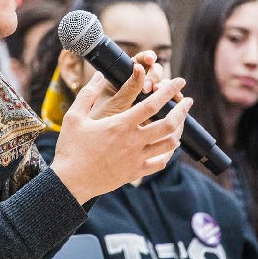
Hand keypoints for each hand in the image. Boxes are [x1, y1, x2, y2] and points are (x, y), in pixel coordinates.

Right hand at [49, 71, 190, 203]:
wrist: (70, 182)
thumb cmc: (71, 148)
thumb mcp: (74, 117)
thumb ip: (88, 94)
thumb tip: (99, 75)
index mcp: (121, 124)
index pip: (152, 103)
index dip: (169, 90)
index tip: (178, 80)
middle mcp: (133, 141)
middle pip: (169, 124)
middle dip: (182, 110)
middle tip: (187, 100)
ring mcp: (136, 159)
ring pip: (169, 144)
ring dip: (178, 131)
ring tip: (179, 122)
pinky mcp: (134, 173)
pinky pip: (159, 163)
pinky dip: (167, 153)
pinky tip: (168, 147)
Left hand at [89, 50, 180, 120]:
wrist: (102, 151)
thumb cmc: (102, 125)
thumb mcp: (114, 105)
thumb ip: (128, 88)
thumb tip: (139, 67)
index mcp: (121, 79)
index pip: (138, 61)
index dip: (146, 57)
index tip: (150, 59)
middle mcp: (136, 87)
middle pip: (154, 72)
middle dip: (155, 76)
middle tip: (150, 87)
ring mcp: (147, 100)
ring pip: (163, 87)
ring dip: (167, 89)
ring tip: (162, 95)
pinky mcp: (156, 114)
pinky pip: (169, 104)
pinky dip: (175, 102)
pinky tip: (176, 104)